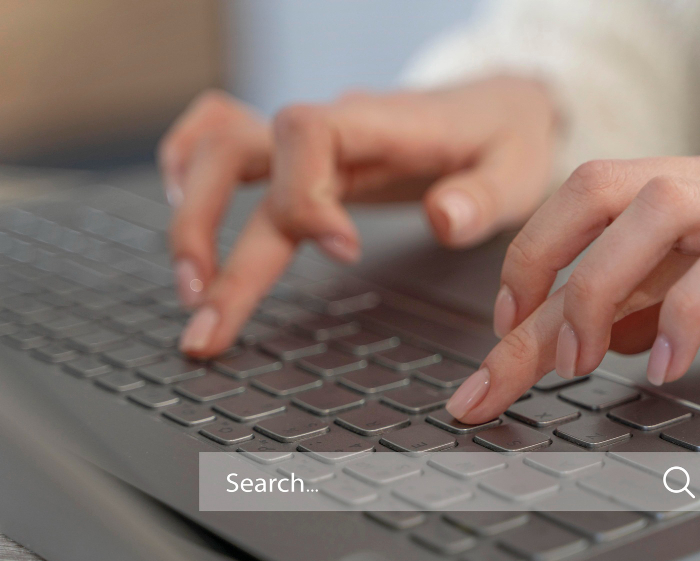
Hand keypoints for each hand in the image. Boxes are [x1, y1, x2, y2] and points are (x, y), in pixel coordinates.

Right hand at [157, 78, 557, 356]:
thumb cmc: (507, 138)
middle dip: (209, 234)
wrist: (500, 105)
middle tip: (207, 315)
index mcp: (381, 125)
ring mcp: (312, 144)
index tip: (343, 252)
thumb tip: (442, 218)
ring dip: (190, 220)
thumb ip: (484, 197)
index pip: (309, 136)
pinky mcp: (304, 160)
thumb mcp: (519, 168)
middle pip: (236, 152)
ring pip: (218, 154)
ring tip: (190, 293)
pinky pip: (225, 139)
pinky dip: (188, 166)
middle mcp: (333, 130)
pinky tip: (180, 214)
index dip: (307, 196)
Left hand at [445, 149, 699, 422]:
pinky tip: (665, 366)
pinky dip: (685, 314)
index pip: (591, 203)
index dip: (529, 258)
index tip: (498, 327)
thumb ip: (664, 302)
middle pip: (604, 186)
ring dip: (597, 288)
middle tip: (511, 337)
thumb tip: (584, 330)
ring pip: (659, 210)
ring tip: (578, 361)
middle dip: (537, 260)